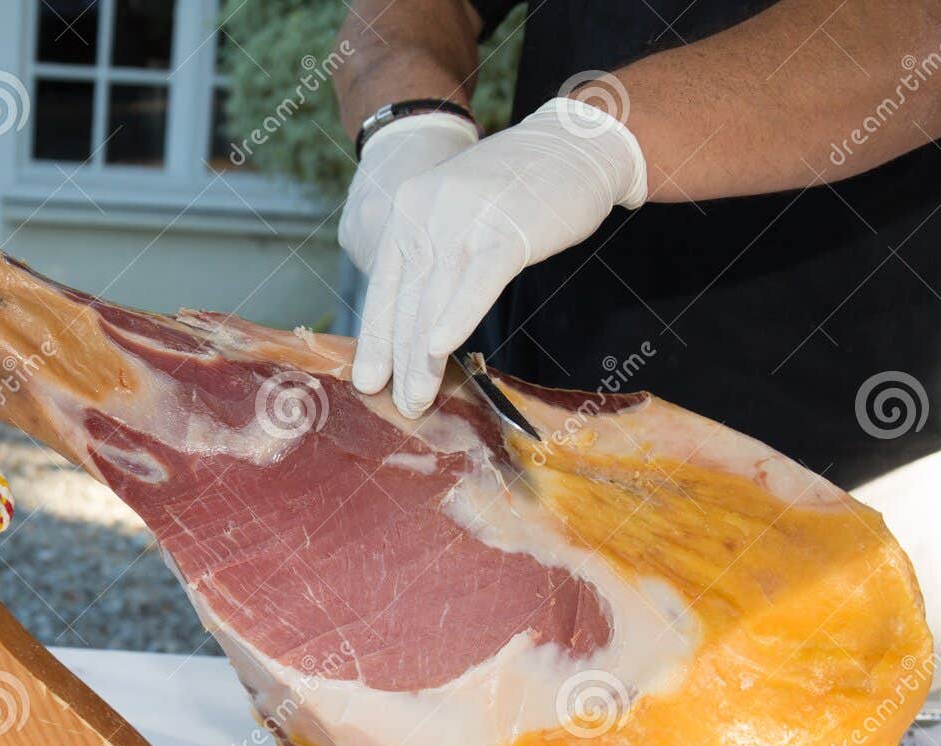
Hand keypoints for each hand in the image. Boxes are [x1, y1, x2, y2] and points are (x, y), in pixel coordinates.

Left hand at [349, 97, 647, 416]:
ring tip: (420, 399)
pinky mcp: (506, 230)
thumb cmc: (515, 190)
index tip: (368, 382)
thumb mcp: (455, 212)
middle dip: (399, 361)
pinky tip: (442, 347)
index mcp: (407, 210)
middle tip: (400, 407)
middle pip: (406, 301)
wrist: (572, 142)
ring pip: (434, 300)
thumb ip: (430, 254)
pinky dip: (457, 316)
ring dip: (423, 358)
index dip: (375, 339)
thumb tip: (412, 320)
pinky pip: (476, 282)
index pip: (384, 287)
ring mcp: (464, 219)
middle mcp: (426, 212)